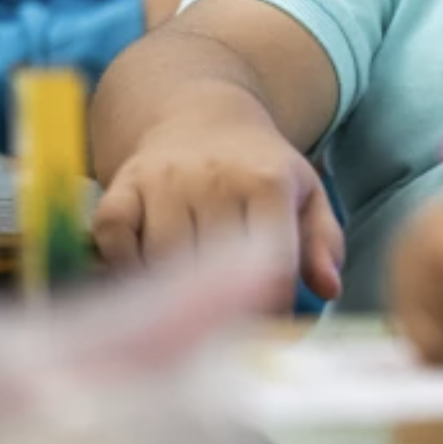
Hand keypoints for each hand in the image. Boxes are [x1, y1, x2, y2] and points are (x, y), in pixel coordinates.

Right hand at [91, 108, 343, 306]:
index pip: (271, 264)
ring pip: (159, 260)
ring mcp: (162, 181)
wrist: (200, 115)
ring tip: (184, 305)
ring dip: (168, 293)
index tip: (266, 326)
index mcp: (266, 183)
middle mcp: (212, 178)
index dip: (270, 307)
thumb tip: (329, 289)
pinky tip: (143, 274)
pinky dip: (121, 266)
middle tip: (222, 328)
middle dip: (217, 310)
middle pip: (208, 268)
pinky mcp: (121, 186)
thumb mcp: (304, 193)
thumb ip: (322, 241)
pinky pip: (112, 240)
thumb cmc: (257, 168)